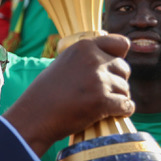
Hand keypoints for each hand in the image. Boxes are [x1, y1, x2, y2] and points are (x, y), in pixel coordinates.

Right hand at [3, 34, 133, 155]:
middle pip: (124, 68)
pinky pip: (126, 105)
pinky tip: (115, 114)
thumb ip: (86, 58)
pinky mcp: (102, 101)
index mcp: (83, 47)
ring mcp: (99, 80)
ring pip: (125, 89)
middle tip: (104, 92)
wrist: (34, 116)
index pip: (121, 44)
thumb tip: (114, 57)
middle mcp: (93, 60)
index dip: (120, 57)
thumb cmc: (46, 93)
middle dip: (118, 81)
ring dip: (118, 98)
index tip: (113, 69)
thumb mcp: (64, 63)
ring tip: (101, 106)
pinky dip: (124, 111)